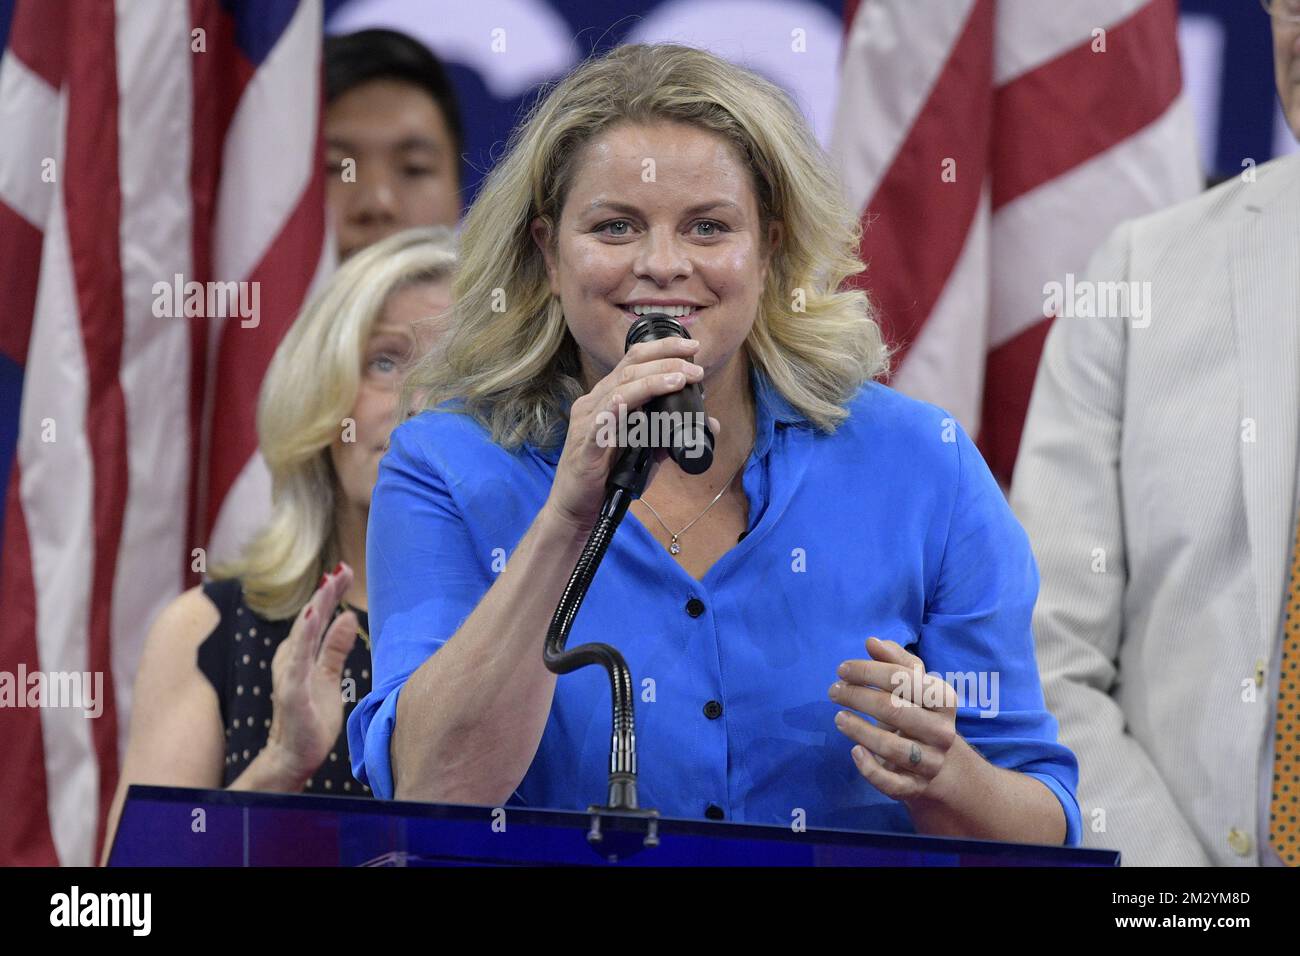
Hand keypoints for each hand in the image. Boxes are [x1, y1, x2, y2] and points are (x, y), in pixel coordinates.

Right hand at [264, 562, 359, 786]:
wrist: (294, 756)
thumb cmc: (311, 718)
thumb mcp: (329, 677)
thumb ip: (335, 648)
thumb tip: (348, 617)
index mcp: (301, 655)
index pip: (317, 619)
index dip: (329, 595)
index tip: (344, 571)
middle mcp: (291, 659)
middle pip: (310, 620)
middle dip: (325, 594)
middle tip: (341, 569)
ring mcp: (289, 675)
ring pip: (303, 635)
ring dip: (316, 608)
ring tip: (328, 584)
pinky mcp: (291, 692)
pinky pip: (298, 662)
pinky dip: (303, 639)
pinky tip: (311, 620)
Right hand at [544, 336, 719, 532]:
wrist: (577, 509)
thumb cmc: (609, 477)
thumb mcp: (647, 451)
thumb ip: (673, 433)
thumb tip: (710, 423)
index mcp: (608, 398)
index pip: (634, 361)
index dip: (662, 348)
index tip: (692, 346)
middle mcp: (595, 402)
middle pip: (629, 367)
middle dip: (666, 360)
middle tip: (696, 365)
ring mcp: (588, 421)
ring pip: (620, 387)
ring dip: (653, 380)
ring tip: (681, 378)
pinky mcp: (585, 443)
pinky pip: (603, 419)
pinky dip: (624, 406)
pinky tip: (640, 401)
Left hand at [828, 636, 967, 808]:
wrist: (942, 766)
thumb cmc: (920, 714)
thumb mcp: (914, 686)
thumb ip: (895, 661)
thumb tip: (872, 642)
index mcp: (944, 700)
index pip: (904, 679)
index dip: (869, 671)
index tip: (842, 669)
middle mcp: (942, 732)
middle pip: (895, 711)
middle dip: (858, 698)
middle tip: (833, 691)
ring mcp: (930, 762)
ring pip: (892, 747)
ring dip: (859, 730)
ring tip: (838, 717)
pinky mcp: (915, 788)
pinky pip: (891, 783)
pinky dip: (869, 768)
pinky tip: (853, 751)